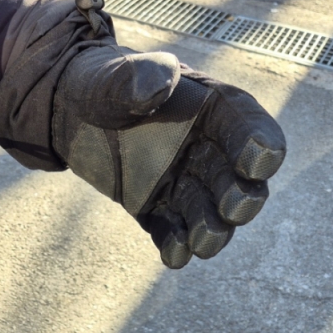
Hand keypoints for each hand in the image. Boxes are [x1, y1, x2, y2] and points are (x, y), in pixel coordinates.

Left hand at [53, 46, 285, 267]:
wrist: (73, 111)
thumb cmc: (104, 84)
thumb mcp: (116, 76)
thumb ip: (139, 75)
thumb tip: (161, 84)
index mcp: (212, 108)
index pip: (248, 127)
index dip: (259, 145)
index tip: (257, 165)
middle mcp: (206, 149)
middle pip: (238, 180)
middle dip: (242, 198)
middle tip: (233, 209)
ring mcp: (183, 181)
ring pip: (209, 213)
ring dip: (212, 231)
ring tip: (202, 243)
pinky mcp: (156, 208)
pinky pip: (172, 231)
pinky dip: (175, 246)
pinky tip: (173, 256)